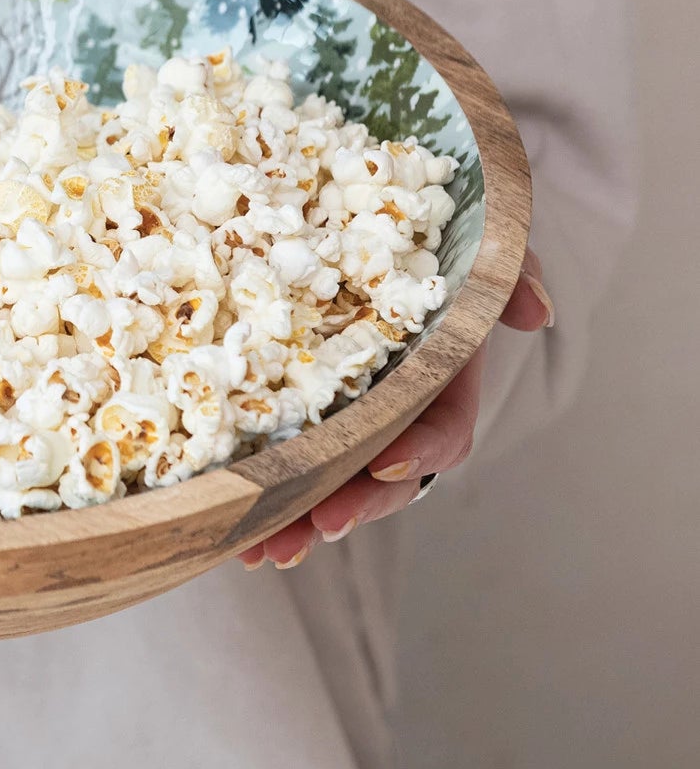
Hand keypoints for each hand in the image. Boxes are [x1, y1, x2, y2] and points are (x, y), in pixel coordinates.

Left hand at [238, 247, 553, 570]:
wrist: (379, 220)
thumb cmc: (441, 243)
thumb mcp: (484, 250)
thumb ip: (508, 275)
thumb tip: (534, 313)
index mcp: (441, 379)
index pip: (445, 429)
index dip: (421, 451)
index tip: (387, 463)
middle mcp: (397, 409)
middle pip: (386, 477)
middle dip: (356, 505)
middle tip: (323, 524)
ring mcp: (350, 417)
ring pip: (333, 482)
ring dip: (301, 520)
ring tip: (264, 549)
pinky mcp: (302, 411)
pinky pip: (288, 461)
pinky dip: (265, 495)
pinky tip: (233, 531)